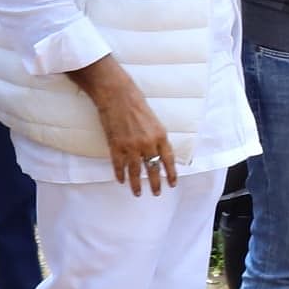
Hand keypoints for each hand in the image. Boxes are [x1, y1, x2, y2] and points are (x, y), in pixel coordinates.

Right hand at [77, 58, 172, 195]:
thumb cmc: (136, 104)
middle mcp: (147, 143)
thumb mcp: (154, 121)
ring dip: (137, 184)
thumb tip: (158, 153)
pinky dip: (120, 175)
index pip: (168, 160)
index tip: (172, 183)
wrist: (117, 95)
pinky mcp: (116, 146)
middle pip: (153, 169)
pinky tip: (121, 181)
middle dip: (155, 183)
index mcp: (160, 136)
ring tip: (138, 193)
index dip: (170, 173)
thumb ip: (156, 137)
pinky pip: (119, 166)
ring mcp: (131, 146)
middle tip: (156, 193)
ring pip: (135, 172)